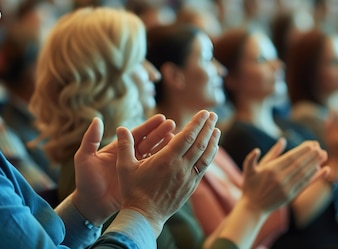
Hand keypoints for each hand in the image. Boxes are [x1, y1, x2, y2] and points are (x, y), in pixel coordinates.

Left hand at [71, 114, 175, 225]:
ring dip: (166, 146)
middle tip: (172, 124)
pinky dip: (165, 162)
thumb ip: (91, 139)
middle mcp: (130, 156)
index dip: (149, 126)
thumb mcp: (84, 158)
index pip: (136, 134)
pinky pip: (155, 170)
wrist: (90, 205)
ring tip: (177, 138)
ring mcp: (137, 169)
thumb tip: (97, 119)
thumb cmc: (85, 181)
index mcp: (118, 148)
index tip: (161, 118)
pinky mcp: (141, 180)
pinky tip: (175, 156)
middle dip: (161, 133)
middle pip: (148, 141)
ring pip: (154, 154)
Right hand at [116, 110, 220, 235]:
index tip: (204, 112)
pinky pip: (203, 168)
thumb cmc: (132, 191)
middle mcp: (181, 168)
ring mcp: (188, 178)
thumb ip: (124, 146)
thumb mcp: (124, 168)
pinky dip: (209, 156)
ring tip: (217, 129)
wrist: (144, 217)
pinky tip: (211, 150)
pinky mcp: (191, 187)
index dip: (197, 123)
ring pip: (205, 156)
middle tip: (213, 115)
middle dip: (207, 127)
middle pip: (199, 144)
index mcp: (166, 160)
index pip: (187, 136)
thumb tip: (120, 128)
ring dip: (212, 141)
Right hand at [240, 139, 329, 212]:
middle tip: (320, 147)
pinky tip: (323, 170)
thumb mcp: (250, 169)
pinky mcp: (291, 196)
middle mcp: (280, 178)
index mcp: (271, 169)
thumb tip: (280, 141)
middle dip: (311, 155)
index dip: (302, 150)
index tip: (311, 143)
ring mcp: (286, 188)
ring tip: (324, 155)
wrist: (252, 207)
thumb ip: (263, 155)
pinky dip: (315, 177)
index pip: (291, 157)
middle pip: (300, 164)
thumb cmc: (250, 186)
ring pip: (304, 173)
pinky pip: (305, 184)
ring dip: (315, 163)